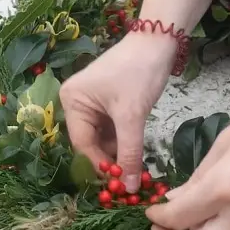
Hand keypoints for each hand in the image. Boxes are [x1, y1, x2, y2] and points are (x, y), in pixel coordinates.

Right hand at [60, 34, 175, 191]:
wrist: (157, 41)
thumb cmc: (139, 73)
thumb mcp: (132, 116)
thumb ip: (130, 153)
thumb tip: (130, 188)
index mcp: (72, 101)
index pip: (82, 143)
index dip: (100, 165)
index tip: (119, 184)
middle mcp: (75, 102)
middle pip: (90, 142)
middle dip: (110, 159)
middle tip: (129, 179)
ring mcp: (90, 102)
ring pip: (102, 137)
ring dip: (118, 151)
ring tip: (136, 167)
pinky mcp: (105, 101)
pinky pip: (110, 128)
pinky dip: (122, 140)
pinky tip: (135, 150)